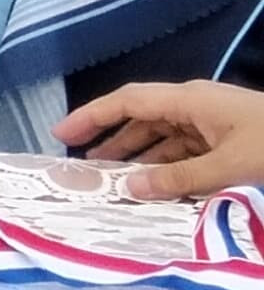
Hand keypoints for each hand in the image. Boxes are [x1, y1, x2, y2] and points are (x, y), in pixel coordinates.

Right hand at [56, 80, 263, 198]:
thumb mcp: (228, 165)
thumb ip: (177, 178)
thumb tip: (128, 187)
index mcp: (190, 101)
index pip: (129, 102)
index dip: (92, 115)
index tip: (60, 133)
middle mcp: (196, 106)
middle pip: (143, 119)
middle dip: (111, 140)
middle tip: (80, 166)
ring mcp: (214, 122)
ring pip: (165, 137)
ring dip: (139, 157)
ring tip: (114, 182)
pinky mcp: (229, 139)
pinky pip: (186, 150)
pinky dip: (168, 167)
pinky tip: (158, 188)